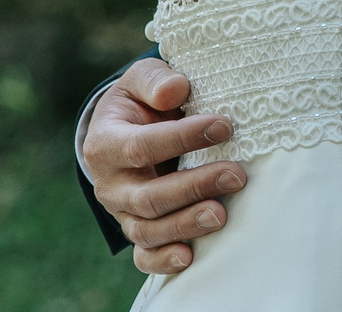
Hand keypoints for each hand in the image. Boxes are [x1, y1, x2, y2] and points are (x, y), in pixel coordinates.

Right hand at [84, 57, 246, 274]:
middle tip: (237, 175)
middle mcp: (110, 184)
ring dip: (186, 225)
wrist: (127, 129)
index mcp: (105, 143)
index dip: (183, 138)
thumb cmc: (142, 101)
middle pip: (148, 196)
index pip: (142, 146)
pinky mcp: (136, 229)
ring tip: (221, 215)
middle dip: (194, 187)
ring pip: (148, 229)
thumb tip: (176, 89)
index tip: (224, 126)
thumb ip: (156, 80)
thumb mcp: (142, 80)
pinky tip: (189, 257)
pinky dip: (163, 260)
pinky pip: (144, 255)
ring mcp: (121, 212)